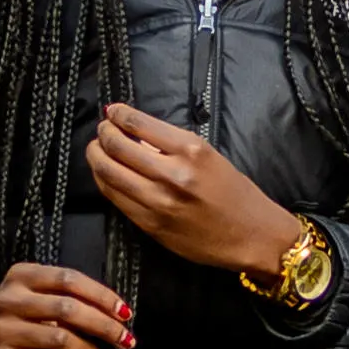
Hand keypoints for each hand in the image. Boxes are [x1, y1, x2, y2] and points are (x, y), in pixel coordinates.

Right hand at [0, 260, 136, 348]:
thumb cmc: (17, 322)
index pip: (69, 280)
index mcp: (21, 276)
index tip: (125, 312)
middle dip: (104, 326)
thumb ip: (65, 298)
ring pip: (61, 339)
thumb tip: (116, 314)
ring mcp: (3, 330)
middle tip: (125, 340)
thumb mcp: (32, 298)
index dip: (102, 296)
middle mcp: (10, 299)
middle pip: (68, 309)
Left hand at [85, 101, 299, 275]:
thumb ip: (172, 147)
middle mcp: (172, 174)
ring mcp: (158, 201)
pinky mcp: (150, 224)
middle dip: (103, 134)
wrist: (252, 235)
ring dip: (96, 157)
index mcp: (191, 150)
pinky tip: (105, 174)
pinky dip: (104, 181)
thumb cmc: (237, 194)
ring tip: (97, 150)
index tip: (113, 112)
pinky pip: (115, 198)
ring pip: (108, 172)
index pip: (138, 123)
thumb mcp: (210, 157)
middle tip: (102, 131)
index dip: (118, 115)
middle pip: (117, 146)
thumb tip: (135, 134)